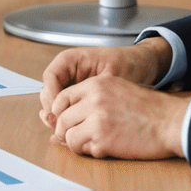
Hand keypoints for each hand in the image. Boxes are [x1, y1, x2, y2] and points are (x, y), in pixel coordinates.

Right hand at [38, 37, 171, 124]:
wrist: (141, 67)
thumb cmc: (128, 64)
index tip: (58, 111)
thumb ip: (96, 89)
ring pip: (55, 102)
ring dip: (57, 117)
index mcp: (72, 59)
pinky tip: (72, 130)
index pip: (51, 76)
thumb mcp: (112, 74)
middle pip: (49, 91)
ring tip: (62, 131)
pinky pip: (66, 108)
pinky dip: (67, 119)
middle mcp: (68, 72)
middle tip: (58, 126)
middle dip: (52, 110)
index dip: (52, 95)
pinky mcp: (79, 97)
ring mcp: (72, 85)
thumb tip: (80, 106)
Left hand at [47, 73, 188, 160]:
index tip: (64, 122)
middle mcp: (93, 100)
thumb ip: (90, 99)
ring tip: (92, 143)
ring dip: (77, 144)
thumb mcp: (117, 89)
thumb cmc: (147, 108)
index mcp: (96, 84)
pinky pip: (85, 149)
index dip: (59, 113)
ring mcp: (97, 120)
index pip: (62, 97)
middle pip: (62, 119)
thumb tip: (63, 116)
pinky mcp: (104, 140)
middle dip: (65, 131)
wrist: (169, 121)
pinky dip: (92, 152)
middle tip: (75, 137)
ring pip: (68, 136)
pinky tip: (106, 148)